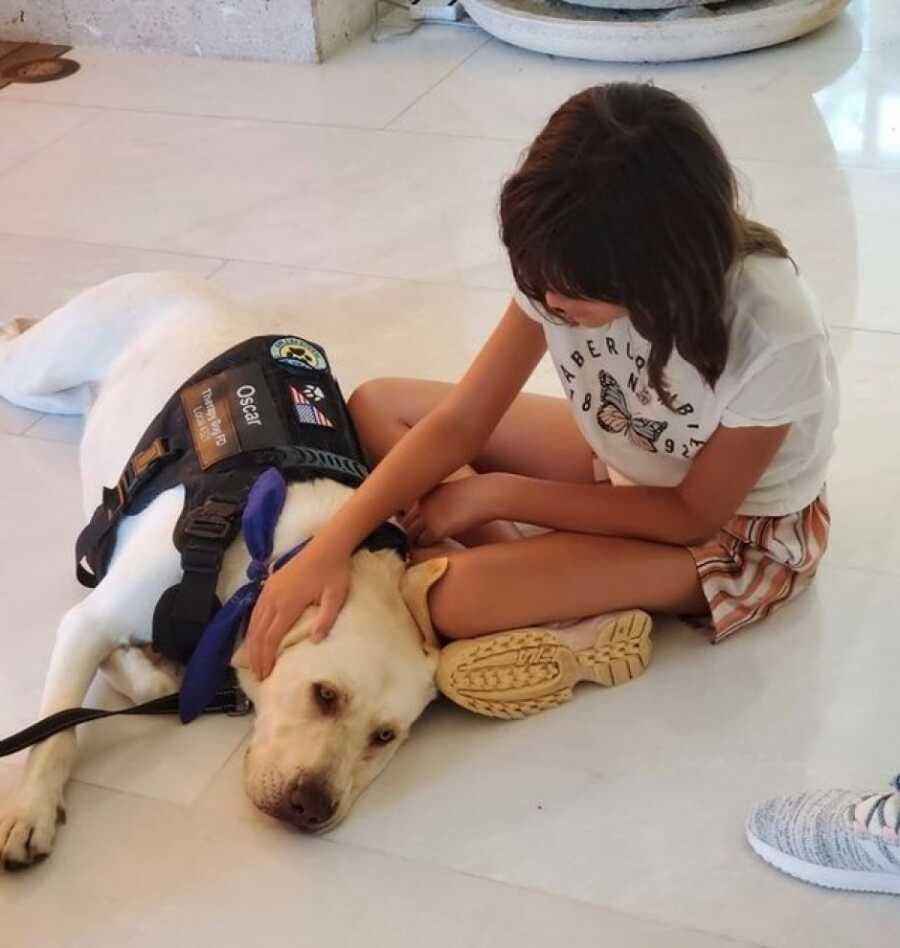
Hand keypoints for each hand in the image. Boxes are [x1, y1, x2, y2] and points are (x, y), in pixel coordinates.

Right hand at [246, 544, 350, 679]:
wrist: (327, 546)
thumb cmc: (334, 572)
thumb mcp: (336, 597)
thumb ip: (326, 619)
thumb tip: (315, 641)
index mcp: (289, 603)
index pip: (271, 637)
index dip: (267, 658)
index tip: (266, 675)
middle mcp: (273, 597)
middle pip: (259, 633)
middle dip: (256, 656)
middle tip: (258, 676)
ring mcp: (269, 589)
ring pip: (253, 622)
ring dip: (251, 643)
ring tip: (252, 662)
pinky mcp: (269, 583)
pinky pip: (255, 610)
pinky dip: (251, 627)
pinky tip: (253, 637)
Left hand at [400, 474, 497, 545]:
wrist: (487, 495)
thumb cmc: (475, 495)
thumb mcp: (450, 494)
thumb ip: (438, 504)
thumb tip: (433, 519)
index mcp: (423, 494)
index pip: (405, 512)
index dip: (407, 524)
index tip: (408, 533)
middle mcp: (421, 504)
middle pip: (405, 524)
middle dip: (406, 535)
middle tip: (408, 547)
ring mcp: (426, 517)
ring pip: (410, 535)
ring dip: (413, 543)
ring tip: (416, 552)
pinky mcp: (435, 530)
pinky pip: (423, 543)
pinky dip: (424, 548)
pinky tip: (430, 550)